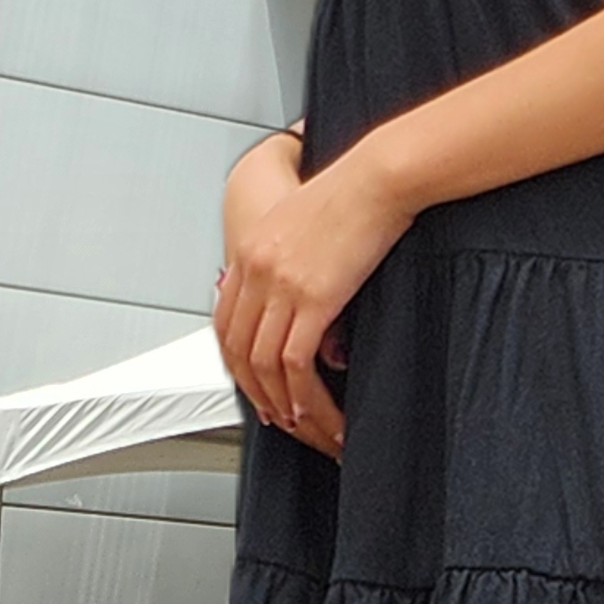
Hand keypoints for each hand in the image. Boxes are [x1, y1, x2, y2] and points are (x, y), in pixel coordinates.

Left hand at [212, 145, 412, 460]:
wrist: (378, 176)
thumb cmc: (353, 192)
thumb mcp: (304, 222)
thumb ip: (290, 260)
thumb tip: (301, 305)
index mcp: (250, 247)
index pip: (225, 321)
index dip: (237, 363)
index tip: (255, 387)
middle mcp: (257, 267)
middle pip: (240, 351)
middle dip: (259, 396)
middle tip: (282, 419)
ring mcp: (281, 284)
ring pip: (266, 367)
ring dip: (288, 407)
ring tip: (312, 427)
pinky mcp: (313, 297)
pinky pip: (297, 365)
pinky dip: (306, 397)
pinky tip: (325, 411)